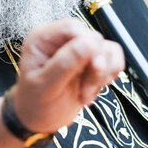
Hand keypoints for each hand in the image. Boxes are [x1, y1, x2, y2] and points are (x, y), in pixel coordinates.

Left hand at [12, 18, 124, 134]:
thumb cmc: (34, 102)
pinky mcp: (91, 60)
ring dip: (103, 74)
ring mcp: (78, 49)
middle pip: (94, 38)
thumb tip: (88, 44)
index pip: (73, 27)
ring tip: (86, 93)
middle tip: (85, 89)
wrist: (39, 119)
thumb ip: (64, 64)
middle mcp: (61, 39)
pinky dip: (109, 76)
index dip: (87, 45)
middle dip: (96, 66)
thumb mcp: (44, 86)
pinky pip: (113, 58)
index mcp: (43, 39)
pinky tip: (92, 91)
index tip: (92, 68)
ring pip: (108, 48)